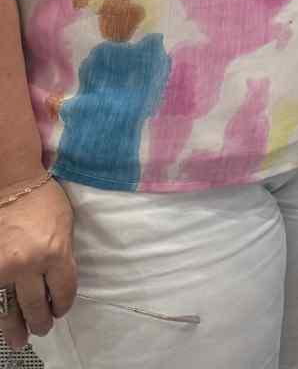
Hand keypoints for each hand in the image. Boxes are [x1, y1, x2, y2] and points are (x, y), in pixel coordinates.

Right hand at [0, 179, 74, 347]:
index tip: (61, 310)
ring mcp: (2, 268)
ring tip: (18, 339)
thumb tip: (57, 283)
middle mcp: (28, 265)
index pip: (64, 291)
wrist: (11, 183)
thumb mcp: (65, 227)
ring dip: (14, 327)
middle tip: (41, 331)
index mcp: (55, 253)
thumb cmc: (43, 200)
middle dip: (40, 322)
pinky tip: (1, 319)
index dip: (63, 305)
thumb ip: (63, 256)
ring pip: (8, 309)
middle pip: (36, 306)